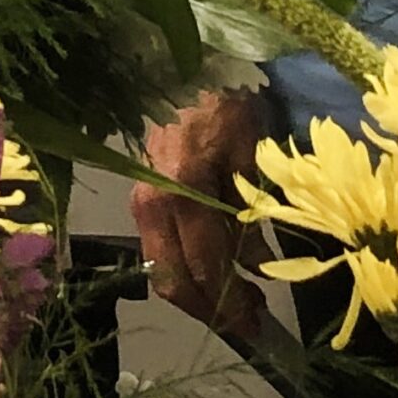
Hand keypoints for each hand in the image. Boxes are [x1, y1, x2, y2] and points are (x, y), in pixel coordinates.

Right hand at [131, 87, 270, 343]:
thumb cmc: (227, 107)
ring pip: (161, 271)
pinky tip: (217, 269)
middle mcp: (152, 206)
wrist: (183, 70)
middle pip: (172, 281)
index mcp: (184, 194)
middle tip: (249, 321)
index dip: (229, 304)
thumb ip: (252, 217)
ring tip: (238, 298)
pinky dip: (186, 270)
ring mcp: (140, 204)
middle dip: (209, 311)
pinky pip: (159, 250)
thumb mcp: (252, 160)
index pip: (204, 267)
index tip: (258, 327)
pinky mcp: (139, 200)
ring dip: (197, 294)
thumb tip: (258, 268)